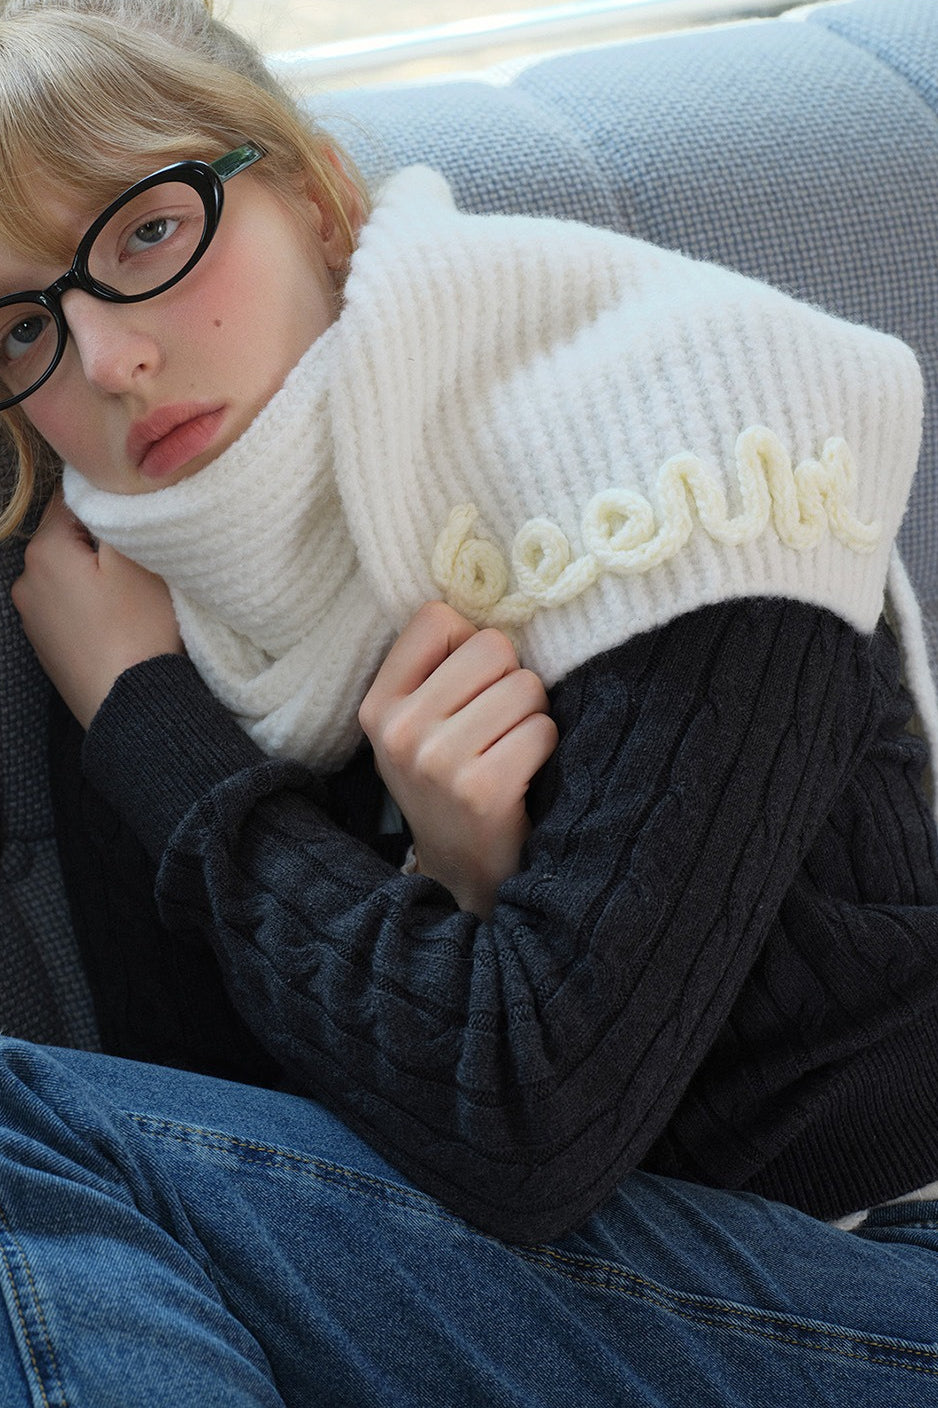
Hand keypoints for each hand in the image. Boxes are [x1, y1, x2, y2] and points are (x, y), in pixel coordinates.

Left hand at [11, 491, 181, 729]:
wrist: (131, 707)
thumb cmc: (138, 630)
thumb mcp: (137, 561)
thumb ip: (118, 515)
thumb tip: (107, 491)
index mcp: (44, 550)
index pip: (72, 499)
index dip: (111, 504)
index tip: (140, 523)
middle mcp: (26, 580)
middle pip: (68, 538)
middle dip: (102, 543)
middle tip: (143, 561)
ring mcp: (32, 616)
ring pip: (69, 574)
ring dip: (97, 577)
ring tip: (133, 597)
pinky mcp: (46, 645)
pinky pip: (69, 608)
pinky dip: (91, 607)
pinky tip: (118, 624)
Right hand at [359, 601, 557, 916]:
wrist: (462, 870)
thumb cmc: (451, 779)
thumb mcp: (418, 724)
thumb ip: (437, 667)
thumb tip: (498, 600)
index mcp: (378, 704)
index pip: (438, 618)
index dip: (468, 646)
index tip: (466, 686)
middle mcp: (399, 730)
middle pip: (492, 647)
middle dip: (510, 680)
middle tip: (495, 724)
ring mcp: (438, 761)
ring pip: (525, 687)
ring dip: (531, 717)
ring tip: (506, 751)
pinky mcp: (483, 789)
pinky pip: (543, 730)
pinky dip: (544, 749)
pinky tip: (520, 777)